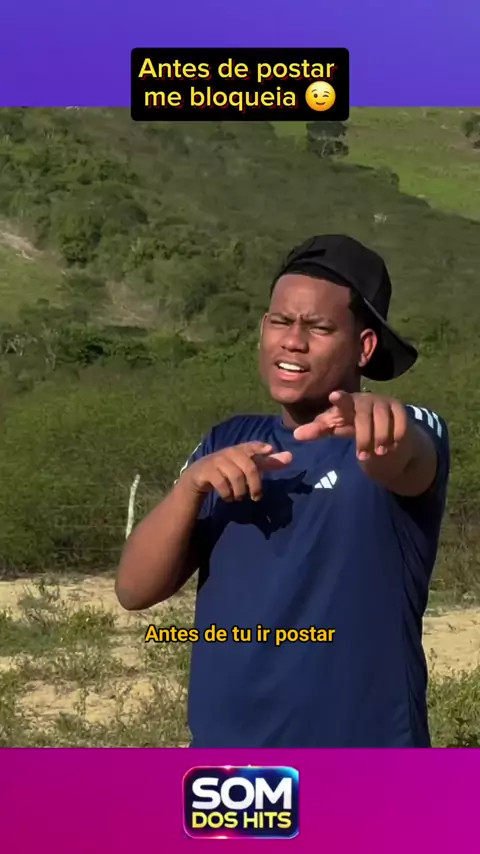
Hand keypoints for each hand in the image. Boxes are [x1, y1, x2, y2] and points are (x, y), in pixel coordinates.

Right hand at [182, 442, 291, 501]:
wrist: (199, 476)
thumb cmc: (229, 469)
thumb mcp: (248, 465)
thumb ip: (268, 462)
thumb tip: (290, 457)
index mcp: (240, 450)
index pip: (251, 446)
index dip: (260, 448)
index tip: (269, 449)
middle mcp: (229, 453)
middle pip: (249, 467)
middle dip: (255, 484)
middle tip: (256, 497)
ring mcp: (217, 461)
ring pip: (236, 476)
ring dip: (240, 491)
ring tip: (239, 497)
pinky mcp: (207, 471)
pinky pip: (221, 484)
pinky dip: (228, 494)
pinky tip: (228, 497)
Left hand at [293, 391, 408, 460]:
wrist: (383, 432)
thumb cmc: (355, 427)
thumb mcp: (336, 429)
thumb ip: (318, 430)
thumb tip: (296, 435)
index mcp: (348, 403)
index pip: (342, 400)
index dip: (339, 400)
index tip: (334, 396)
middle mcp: (366, 399)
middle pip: (364, 415)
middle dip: (363, 437)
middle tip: (362, 456)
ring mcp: (384, 402)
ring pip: (383, 420)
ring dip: (380, 438)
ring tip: (378, 452)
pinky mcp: (401, 410)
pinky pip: (400, 423)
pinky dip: (396, 436)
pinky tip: (392, 445)